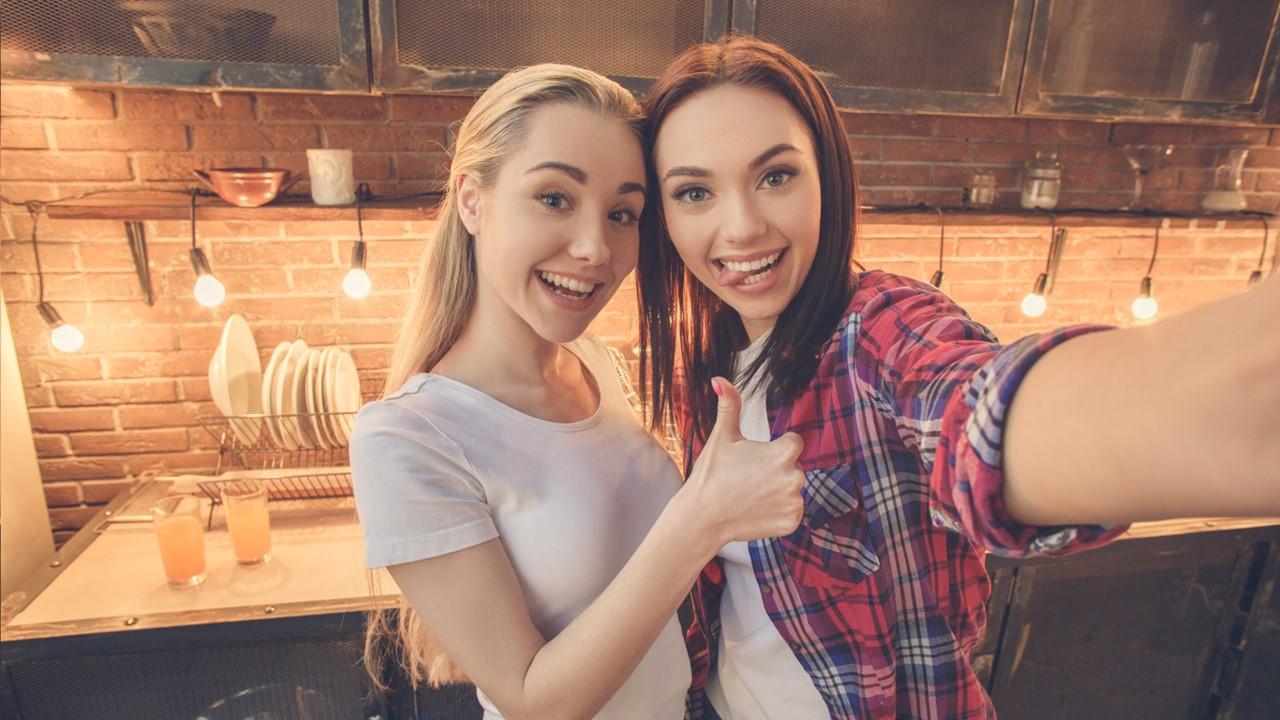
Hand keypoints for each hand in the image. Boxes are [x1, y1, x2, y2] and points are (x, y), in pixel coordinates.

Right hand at [682, 377, 805, 544]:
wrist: (701, 517)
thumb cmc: (711, 473)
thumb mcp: (722, 436)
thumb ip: (729, 405)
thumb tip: (719, 378)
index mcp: (784, 452)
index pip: (793, 443)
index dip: (774, 448)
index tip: (755, 459)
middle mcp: (795, 477)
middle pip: (792, 467)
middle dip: (775, 471)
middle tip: (748, 479)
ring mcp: (794, 502)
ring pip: (792, 490)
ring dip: (777, 492)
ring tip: (750, 496)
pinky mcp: (791, 522)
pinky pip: (791, 512)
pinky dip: (778, 512)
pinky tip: (756, 510)